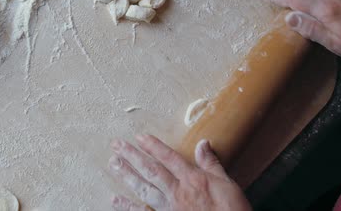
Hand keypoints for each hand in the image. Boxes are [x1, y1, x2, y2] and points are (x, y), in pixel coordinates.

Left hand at [108, 135, 251, 210]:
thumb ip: (211, 164)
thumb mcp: (227, 184)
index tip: (139, 136)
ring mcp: (170, 208)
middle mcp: (178, 192)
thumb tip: (203, 143)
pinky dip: (128, 207)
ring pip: (144, 189)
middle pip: (151, 170)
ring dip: (127, 176)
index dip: (153, 146)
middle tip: (116, 145)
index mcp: (193, 179)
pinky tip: (115, 200)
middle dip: (133, 156)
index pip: (169, 158)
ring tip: (113, 164)